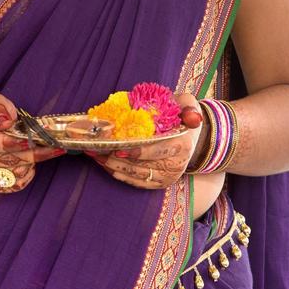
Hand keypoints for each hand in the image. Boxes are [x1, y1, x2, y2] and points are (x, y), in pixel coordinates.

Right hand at [0, 93, 65, 192]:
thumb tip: (8, 121)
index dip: (14, 143)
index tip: (31, 141)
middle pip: (10, 159)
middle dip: (36, 153)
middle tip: (57, 146)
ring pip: (14, 173)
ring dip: (32, 162)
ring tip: (42, 150)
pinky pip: (14, 185)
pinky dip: (27, 175)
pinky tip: (31, 163)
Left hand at [83, 92, 203, 189]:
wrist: (190, 136)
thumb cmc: (182, 115)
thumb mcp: (188, 104)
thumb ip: (188, 107)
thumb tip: (193, 117)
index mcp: (183, 144)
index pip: (157, 149)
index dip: (137, 150)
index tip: (118, 147)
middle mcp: (176, 165)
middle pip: (142, 165)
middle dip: (116, 157)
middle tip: (96, 148)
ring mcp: (168, 177)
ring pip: (136, 175)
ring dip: (113, 166)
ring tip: (95, 154)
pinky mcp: (159, 183)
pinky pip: (136, 182)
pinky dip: (119, 174)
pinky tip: (104, 163)